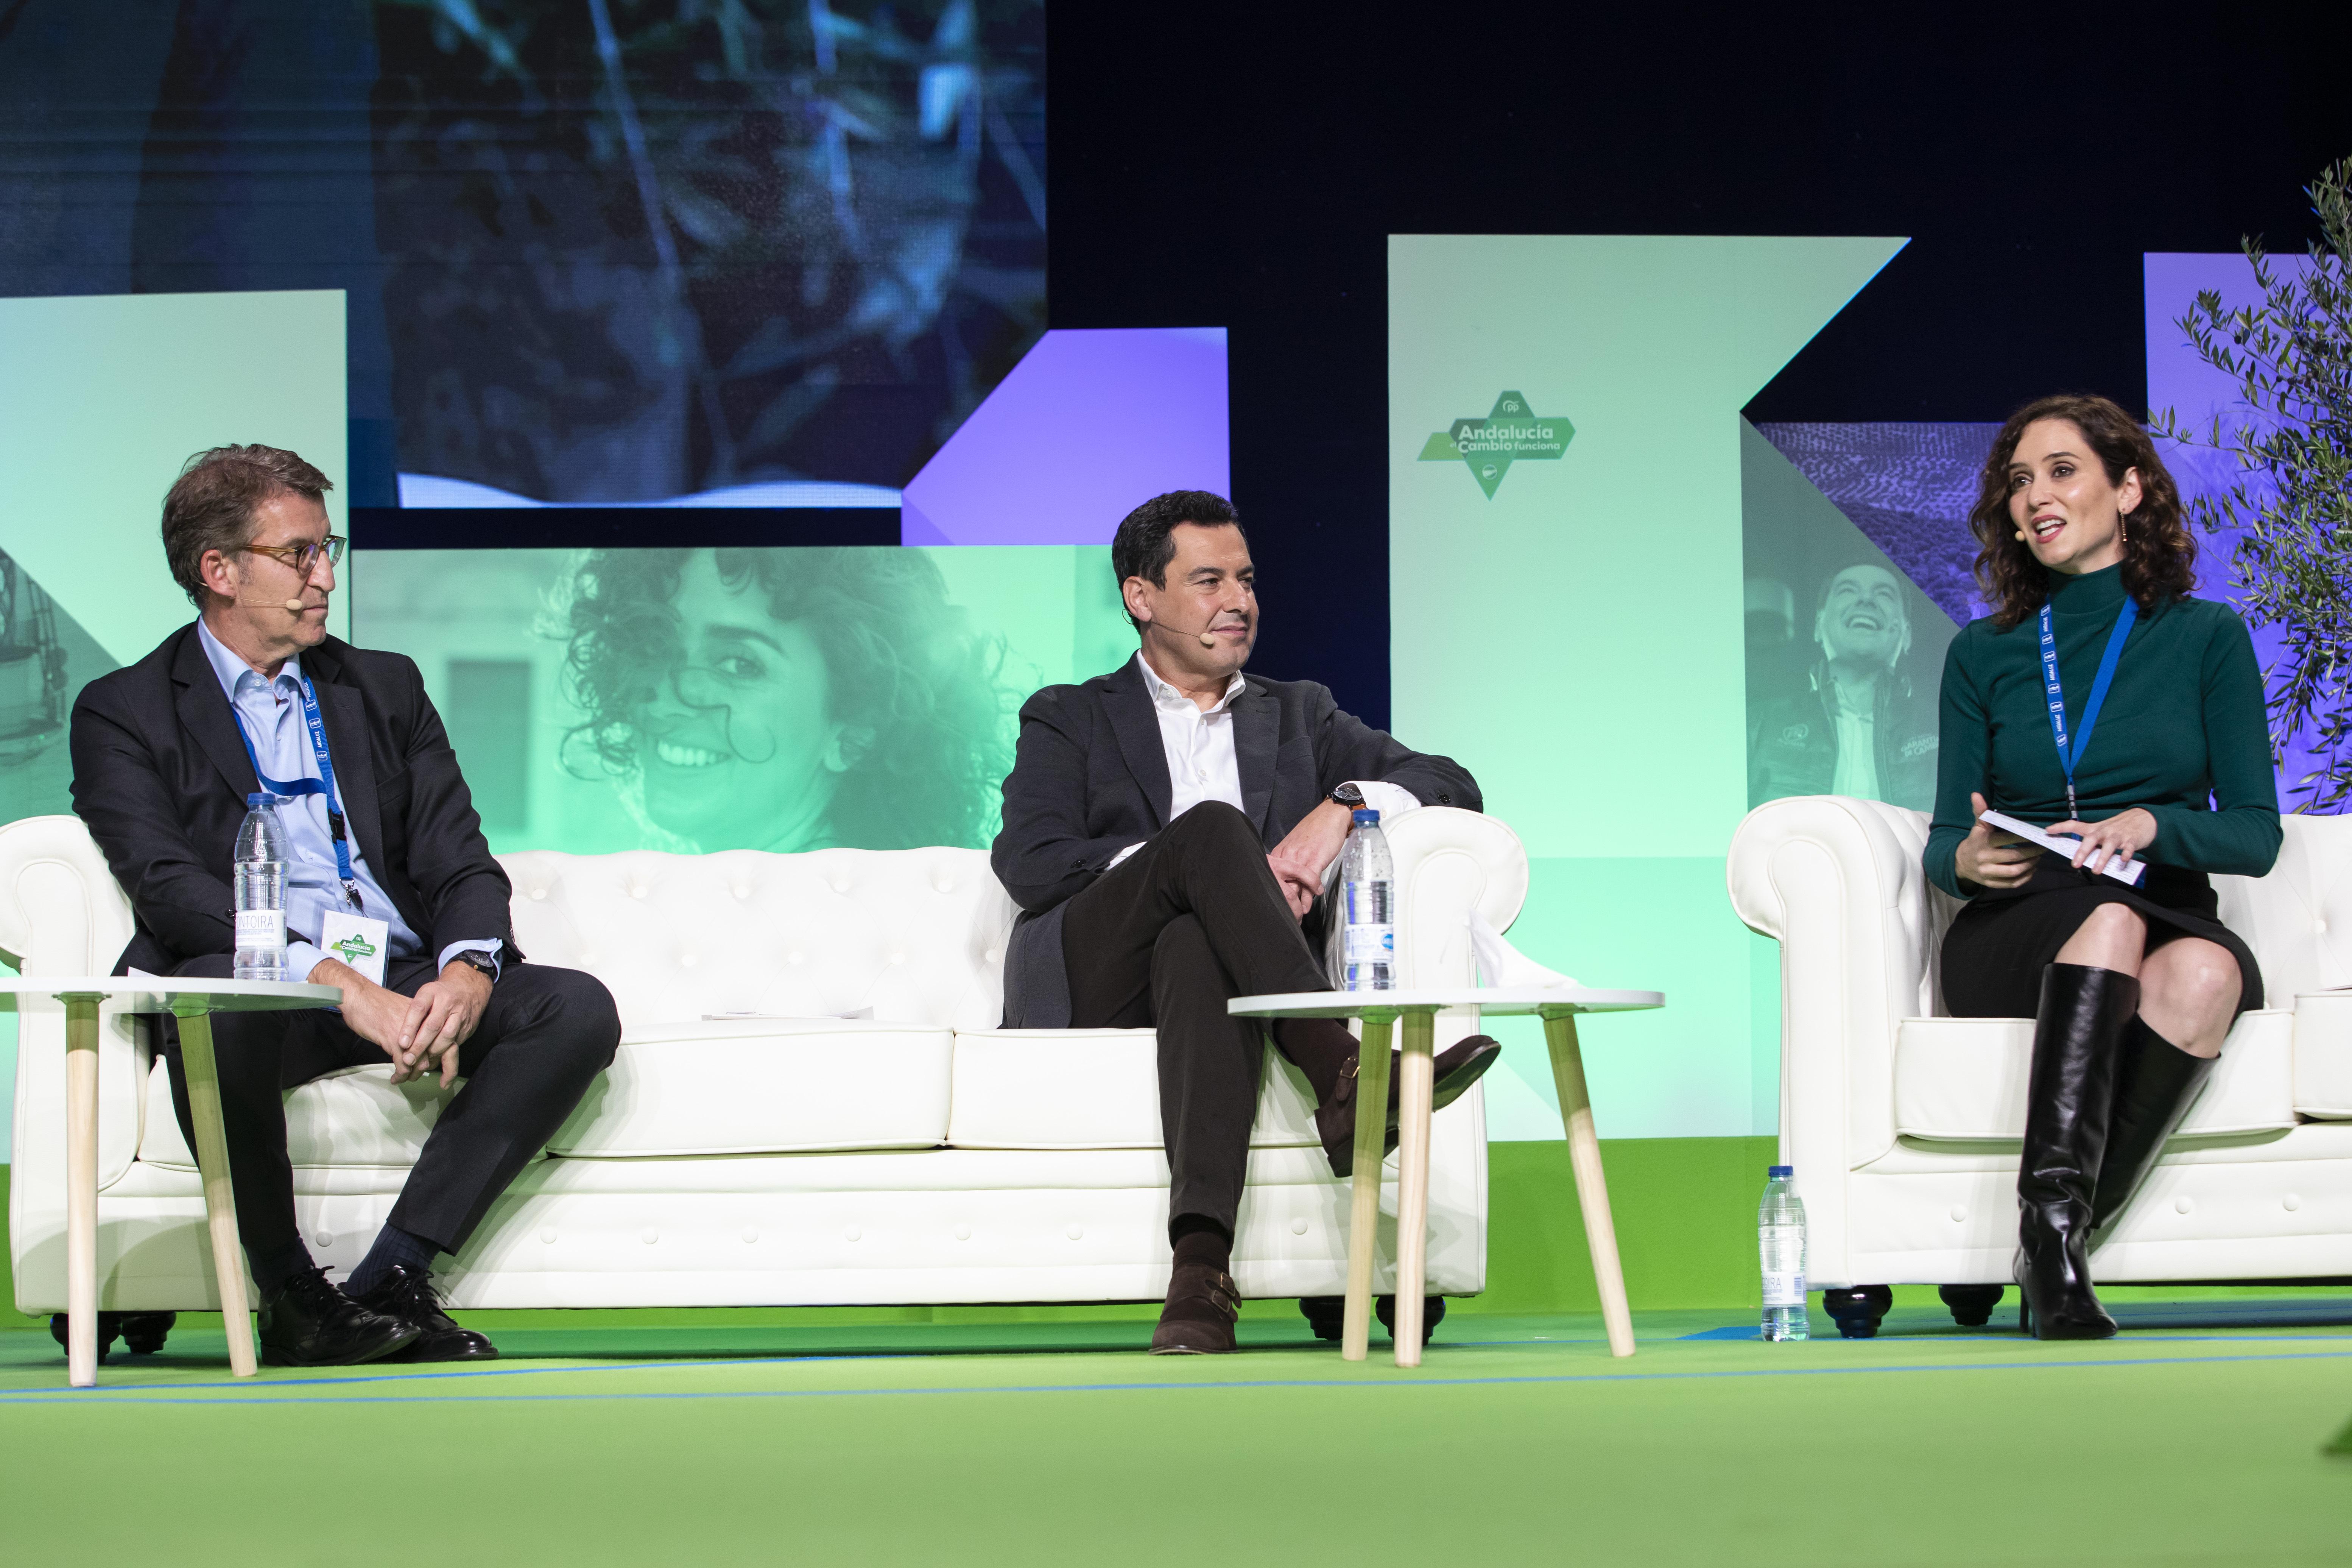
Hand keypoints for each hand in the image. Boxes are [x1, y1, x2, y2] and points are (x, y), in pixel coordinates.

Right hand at [318, 956, 488, 1087]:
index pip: (444, 1041)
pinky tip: (394, 1078)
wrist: (359, 996)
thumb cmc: (377, 1005)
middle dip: (428, 1069)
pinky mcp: (394, 1041)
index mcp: (427, 1017)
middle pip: (435, 1053)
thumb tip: (419, 1045)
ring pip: (420, 1061)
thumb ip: (414, 1028)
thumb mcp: (403, 1015)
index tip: (432, 1067)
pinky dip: (400, 1075)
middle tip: (416, 1076)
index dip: (441, 1059)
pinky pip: (403, 1064)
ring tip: (405, 1078)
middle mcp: (423, 1025)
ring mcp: (409, 1033)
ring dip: (413, 1074)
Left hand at [393, 963, 491, 1087]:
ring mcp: (459, 1015)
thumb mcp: (424, 995)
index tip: (401, 1043)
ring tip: (421, 1064)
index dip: (409, 1027)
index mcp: (432, 992)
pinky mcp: (467, 1027)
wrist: (469, 988)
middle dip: (420, 1045)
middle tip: (408, 1060)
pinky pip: (456, 1043)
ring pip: (447, 1036)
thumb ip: (413, 1013)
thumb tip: (399, 1040)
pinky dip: (445, 1054)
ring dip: (433, 1051)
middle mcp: (447, 1002)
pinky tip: (434, 1061)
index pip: (418, 1008)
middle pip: (433, 1026)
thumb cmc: (439, 995)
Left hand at [1268, 799, 1352, 921]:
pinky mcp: (1314, 860)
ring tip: (1299, 914)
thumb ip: (1291, 863)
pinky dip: (1310, 894)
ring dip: (1297, 903)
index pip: (1274, 879)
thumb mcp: (1297, 847)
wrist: (1330, 816)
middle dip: (1285, 902)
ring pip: (1294, 887)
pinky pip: (1308, 882)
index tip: (1279, 905)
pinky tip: (1312, 899)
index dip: (1277, 894)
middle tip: (1289, 915)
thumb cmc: (1315, 830)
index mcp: (1280, 854)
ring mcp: (1300, 859)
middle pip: (1282, 885)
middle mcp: (1287, 857)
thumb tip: (1290, 880)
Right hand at [1954, 791, 2037, 889]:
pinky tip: (2032, 870)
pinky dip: (2025, 878)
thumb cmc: (1975, 842)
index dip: (2023, 837)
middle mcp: (1985, 859)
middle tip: (2043, 847)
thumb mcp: (1977, 827)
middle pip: (2014, 857)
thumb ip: (1980, 812)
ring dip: (2030, 865)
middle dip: (2032, 852)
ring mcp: (1988, 873)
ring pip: (2014, 871)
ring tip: (2038, 858)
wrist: (1960, 863)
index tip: (2036, 834)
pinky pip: (2012, 883)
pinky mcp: (1991, 884)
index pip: (2007, 839)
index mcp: (1983, 843)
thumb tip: (1976, 794)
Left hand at [2048, 806, 2156, 876]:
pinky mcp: (2133, 839)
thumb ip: (2090, 841)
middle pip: (2091, 839)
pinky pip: (2129, 847)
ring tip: (2097, 870)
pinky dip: (2126, 854)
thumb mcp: (2102, 830)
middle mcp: (2105, 831)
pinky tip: (2122, 861)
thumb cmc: (2118, 827)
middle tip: (2075, 864)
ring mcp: (2119, 835)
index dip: (2061, 827)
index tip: (2048, 830)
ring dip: (2102, 857)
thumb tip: (2077, 855)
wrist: (2143, 818)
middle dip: (2083, 851)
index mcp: (2095, 829)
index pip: (2075, 825)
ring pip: (2110, 845)